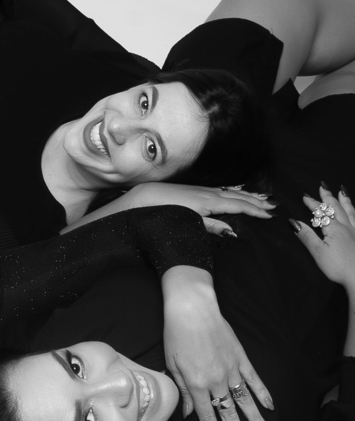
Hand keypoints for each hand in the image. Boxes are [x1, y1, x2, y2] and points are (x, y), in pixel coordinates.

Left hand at [122, 181, 273, 237]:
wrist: (146, 197)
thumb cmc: (166, 212)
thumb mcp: (190, 223)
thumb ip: (211, 226)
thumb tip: (233, 231)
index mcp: (211, 202)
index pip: (239, 206)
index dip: (256, 211)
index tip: (270, 215)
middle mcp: (210, 193)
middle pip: (239, 196)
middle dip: (257, 201)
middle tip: (274, 206)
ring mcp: (203, 190)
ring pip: (232, 191)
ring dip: (248, 194)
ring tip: (262, 197)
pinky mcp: (196, 189)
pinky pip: (223, 189)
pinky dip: (235, 191)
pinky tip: (237, 191)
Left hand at [161, 266, 272, 420]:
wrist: (193, 308)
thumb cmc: (176, 336)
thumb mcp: (173, 365)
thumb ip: (183, 391)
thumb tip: (189, 414)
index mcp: (196, 385)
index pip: (207, 418)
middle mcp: (216, 381)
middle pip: (230, 415)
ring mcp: (231, 369)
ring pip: (246, 401)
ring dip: (256, 420)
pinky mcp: (241, 357)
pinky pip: (254, 379)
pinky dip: (263, 393)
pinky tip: (270, 407)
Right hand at [294, 185, 354, 287]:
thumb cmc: (337, 267)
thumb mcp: (318, 252)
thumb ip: (306, 236)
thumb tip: (294, 222)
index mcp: (333, 229)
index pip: (321, 212)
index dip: (313, 203)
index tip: (305, 196)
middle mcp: (346, 227)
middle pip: (336, 207)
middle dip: (328, 197)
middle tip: (323, 186)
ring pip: (350, 211)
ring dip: (344, 200)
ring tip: (342, 192)